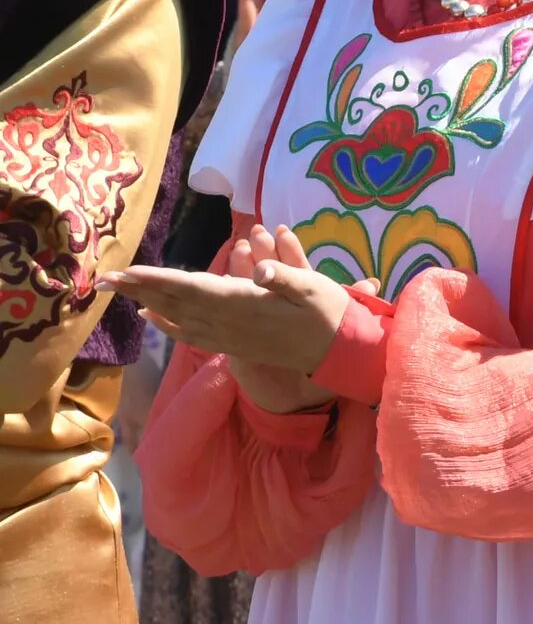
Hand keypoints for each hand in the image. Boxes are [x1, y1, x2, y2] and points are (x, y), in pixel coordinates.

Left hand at [113, 223, 351, 405]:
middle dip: (139, 289)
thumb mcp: (316, 287)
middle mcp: (228, 322)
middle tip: (104, 280)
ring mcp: (228, 336)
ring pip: (177, 318)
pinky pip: (190, 335)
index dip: (157, 279)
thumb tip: (259, 269)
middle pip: (174, 303)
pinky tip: (154, 318)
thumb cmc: (330, 313)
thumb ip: (286, 275)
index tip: (127, 271)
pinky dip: (167, 325)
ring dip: (147, 302)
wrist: (337, 354)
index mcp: (244, 303)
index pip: (191, 288)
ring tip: (121, 292)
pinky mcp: (231, 345)